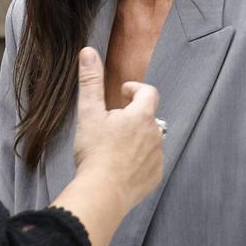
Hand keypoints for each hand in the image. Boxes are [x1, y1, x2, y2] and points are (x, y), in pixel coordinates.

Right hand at [72, 47, 163, 212]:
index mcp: (141, 116)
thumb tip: (89, 52)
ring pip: (150, 140)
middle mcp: (155, 134)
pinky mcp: (155, 177)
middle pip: (149, 117)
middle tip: (112, 125)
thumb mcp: (88, 113)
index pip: (148, 92)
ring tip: (115, 148)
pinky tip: (121, 166)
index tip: (122, 93)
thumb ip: (90, 81)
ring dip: (137, 139)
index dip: (135, 90)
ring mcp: (157, 157)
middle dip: (133, 117)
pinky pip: (151, 163)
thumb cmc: (95, 153)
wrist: (102, 194)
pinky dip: (140, 161)